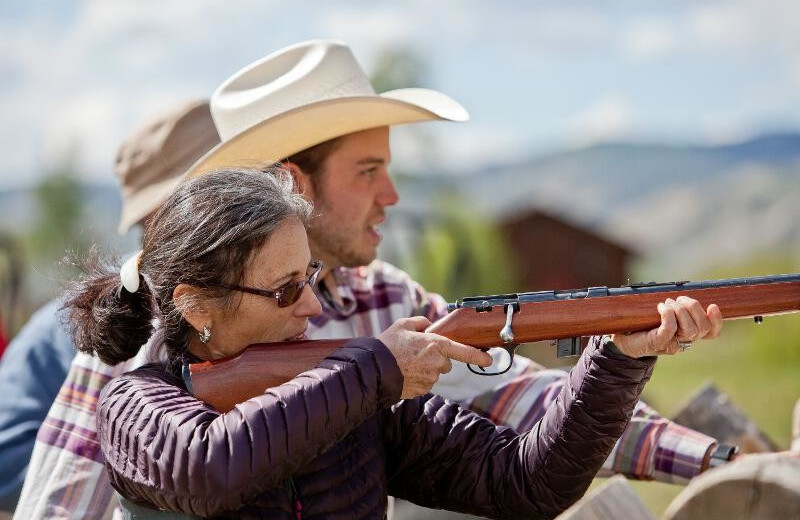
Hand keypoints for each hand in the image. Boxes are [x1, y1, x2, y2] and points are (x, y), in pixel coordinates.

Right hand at [378, 317, 492, 398]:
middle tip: (416, 353)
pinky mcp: (422, 390)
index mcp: (436, 345)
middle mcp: (437, 363)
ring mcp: (430, 379)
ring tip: (407, 363)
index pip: (464, 351)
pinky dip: (418, 378)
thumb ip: (421, 323)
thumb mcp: (403, 325)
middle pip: (445, 362)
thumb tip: (428, 326)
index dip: (478, 356)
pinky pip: (425, 382)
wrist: (374, 370)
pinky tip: (405, 372)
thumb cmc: (388, 345)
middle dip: (436, 358)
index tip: (489, 358)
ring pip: (435, 372)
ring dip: (426, 368)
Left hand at [611, 296, 722, 357]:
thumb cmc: (642, 323)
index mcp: (687, 334)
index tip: (713, 306)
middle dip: (693, 308)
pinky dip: (668, 314)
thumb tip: (682, 290)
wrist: (621, 339)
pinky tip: (660, 307)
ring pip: (690, 329)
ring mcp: (671, 344)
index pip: (711, 332)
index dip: (717, 320)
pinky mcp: (657, 343)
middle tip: (678, 300)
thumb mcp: (661, 314)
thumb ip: (675, 306)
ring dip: (680, 310)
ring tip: (666, 303)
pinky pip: (670, 328)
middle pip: (702, 327)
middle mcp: (682, 341)